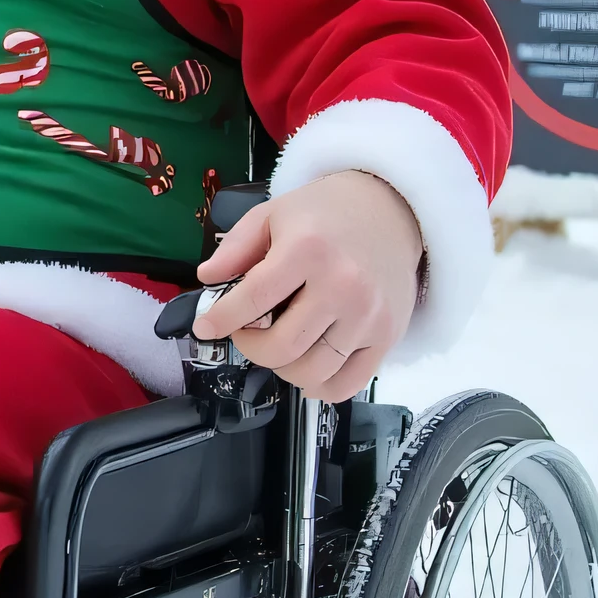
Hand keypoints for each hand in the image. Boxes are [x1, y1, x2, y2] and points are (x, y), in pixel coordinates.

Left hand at [191, 169, 421, 401]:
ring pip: (311, 372)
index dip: (221, 319)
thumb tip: (207, 278)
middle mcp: (342, 285)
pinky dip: (320, 387)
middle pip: (281, 346)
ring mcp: (368, 315)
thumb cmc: (328, 213)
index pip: (253, 300)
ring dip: (282, 368)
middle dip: (251, 346)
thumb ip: (236, 247)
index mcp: (308, 250)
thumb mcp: (273, 214)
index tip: (205, 328)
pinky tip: (308, 367)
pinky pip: (347, 384)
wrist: (391, 210)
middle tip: (247, 333)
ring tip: (278, 345)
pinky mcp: (387, 335)